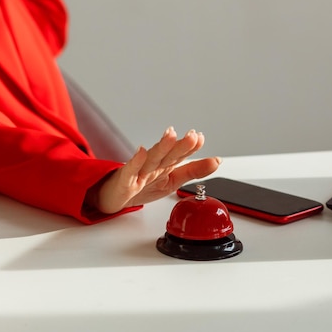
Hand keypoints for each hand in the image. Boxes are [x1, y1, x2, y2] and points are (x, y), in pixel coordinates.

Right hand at [94, 127, 220, 213]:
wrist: (114, 197)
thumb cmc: (142, 186)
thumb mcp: (172, 180)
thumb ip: (194, 170)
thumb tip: (217, 161)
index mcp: (165, 165)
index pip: (180, 154)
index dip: (191, 147)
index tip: (200, 137)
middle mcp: (153, 165)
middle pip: (168, 154)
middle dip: (180, 145)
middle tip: (192, 135)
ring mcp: (139, 171)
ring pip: (152, 159)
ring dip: (161, 147)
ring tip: (170, 135)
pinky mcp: (125, 181)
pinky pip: (130, 170)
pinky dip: (136, 161)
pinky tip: (141, 151)